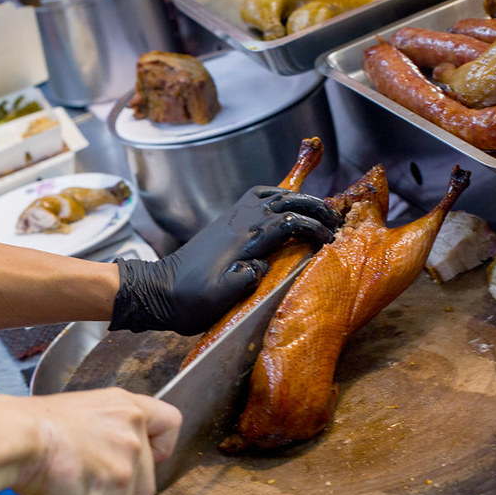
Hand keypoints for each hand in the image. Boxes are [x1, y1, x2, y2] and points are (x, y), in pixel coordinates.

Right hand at [14, 388, 181, 494]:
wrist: (16, 437)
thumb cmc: (32, 424)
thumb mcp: (81, 413)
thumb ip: (106, 433)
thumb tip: (105, 463)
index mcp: (126, 407)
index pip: (170, 423)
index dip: (159, 448)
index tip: (143, 459)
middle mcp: (133, 431)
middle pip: (146, 480)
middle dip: (116, 494)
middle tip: (84, 491)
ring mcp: (126, 460)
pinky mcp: (113, 488)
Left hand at [110, 186, 340, 334]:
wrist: (159, 290)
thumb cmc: (189, 300)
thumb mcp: (217, 299)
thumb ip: (241, 283)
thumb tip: (261, 267)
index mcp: (243, 240)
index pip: (289, 223)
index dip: (314, 229)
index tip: (330, 241)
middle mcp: (240, 222)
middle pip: (286, 201)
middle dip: (315, 207)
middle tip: (336, 219)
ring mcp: (232, 218)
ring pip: (272, 194)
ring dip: (299, 198)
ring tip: (319, 209)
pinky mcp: (225, 221)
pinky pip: (256, 196)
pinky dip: (276, 195)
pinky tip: (285, 204)